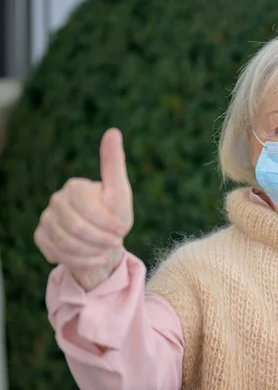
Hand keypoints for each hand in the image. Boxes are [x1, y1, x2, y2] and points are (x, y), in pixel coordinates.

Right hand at [34, 128, 133, 289]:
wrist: (104, 242)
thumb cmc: (116, 215)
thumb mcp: (121, 192)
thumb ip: (114, 164)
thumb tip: (113, 131)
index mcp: (75, 187)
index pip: (88, 209)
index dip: (108, 224)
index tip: (122, 230)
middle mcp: (56, 200)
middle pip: (76, 227)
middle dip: (101, 240)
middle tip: (115, 243)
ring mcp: (46, 219)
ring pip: (65, 242)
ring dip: (92, 252)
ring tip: (106, 251)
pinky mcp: (41, 237)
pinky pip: (56, 253)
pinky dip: (80, 260)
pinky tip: (92, 258)